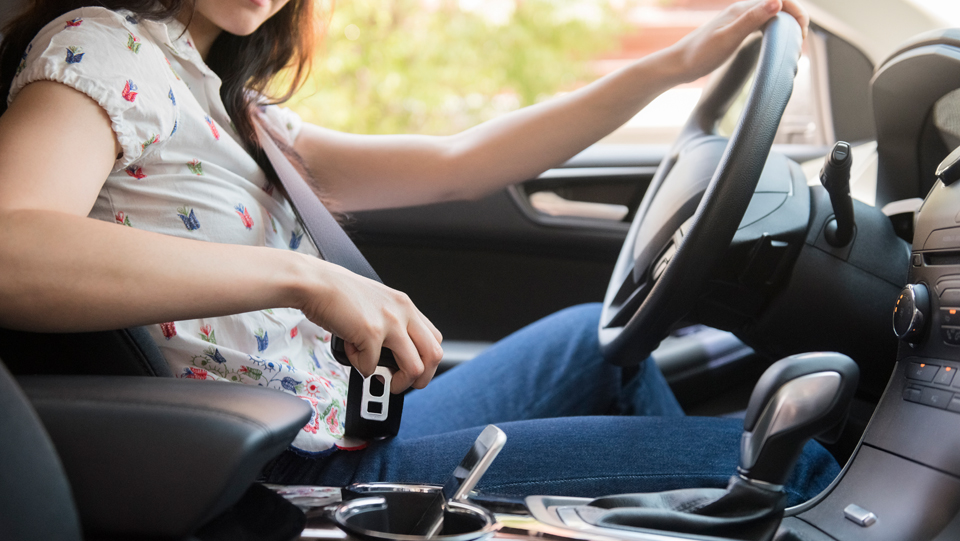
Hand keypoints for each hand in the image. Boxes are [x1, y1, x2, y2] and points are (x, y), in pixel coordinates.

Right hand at [296, 258, 442, 392]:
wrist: (315, 282)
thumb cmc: (338, 294)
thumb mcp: (377, 303)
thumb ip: (391, 324)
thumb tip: (395, 355)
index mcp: (406, 306)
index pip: (434, 339)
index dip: (426, 361)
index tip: (412, 371)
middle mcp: (403, 312)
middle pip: (434, 355)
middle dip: (421, 378)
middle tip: (403, 384)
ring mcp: (390, 322)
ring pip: (415, 368)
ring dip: (399, 383)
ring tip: (382, 380)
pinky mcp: (371, 333)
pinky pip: (372, 367)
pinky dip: (361, 367)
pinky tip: (351, 353)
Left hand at [666, 0, 809, 83]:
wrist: (678, 65)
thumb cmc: (700, 55)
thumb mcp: (728, 38)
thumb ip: (752, 20)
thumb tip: (777, 2)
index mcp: (742, 9)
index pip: (780, 0)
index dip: (797, 13)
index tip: (803, 34)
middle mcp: (741, 11)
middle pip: (778, 5)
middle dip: (795, 19)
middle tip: (801, 43)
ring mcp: (738, 20)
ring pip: (770, 15)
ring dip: (786, 25)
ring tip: (793, 44)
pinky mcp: (734, 30)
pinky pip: (761, 24)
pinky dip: (774, 30)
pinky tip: (774, 44)